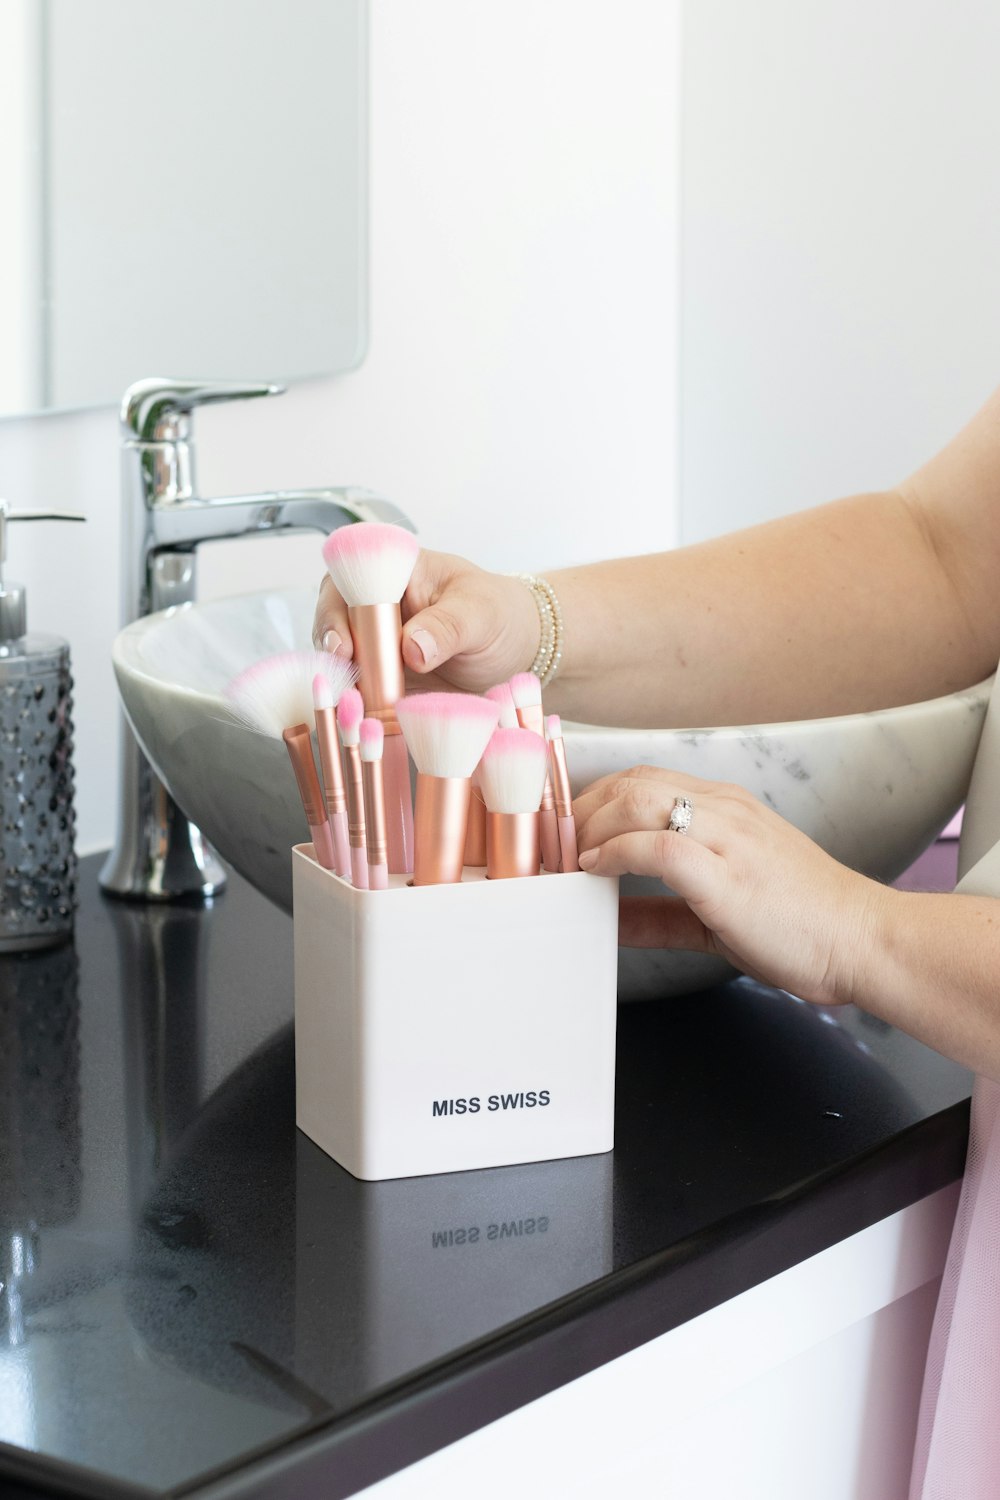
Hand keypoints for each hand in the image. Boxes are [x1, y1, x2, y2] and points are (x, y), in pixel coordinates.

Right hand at [313, 548, 539, 692]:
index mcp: (392, 571)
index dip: (334, 614)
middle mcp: (373, 605)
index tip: (342, 647)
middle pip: (332, 627)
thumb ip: (448, 625)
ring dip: (343, 686)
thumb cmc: (498, 614)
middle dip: (333, 658)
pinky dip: (358, 706)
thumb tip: (413, 647)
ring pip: (339, 663)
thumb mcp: (481, 614)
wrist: (514, 650)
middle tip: (348, 685)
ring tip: (357, 708)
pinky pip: (358, 691)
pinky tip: (366, 720)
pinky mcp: (380, 677)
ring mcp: (373, 643)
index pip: (345, 582)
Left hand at [574, 765, 887, 1005]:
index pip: (642, 780)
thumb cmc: (801, 927)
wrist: (864, 941)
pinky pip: (657, 844)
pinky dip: (616, 851)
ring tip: (564, 859)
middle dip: (577, 810)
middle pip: (631, 782)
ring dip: (588, 827)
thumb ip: (657, 912)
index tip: (558, 833)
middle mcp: (725, 810)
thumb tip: (604, 920)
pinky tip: (595, 870)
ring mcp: (727, 836)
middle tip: (547, 847)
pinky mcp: (728, 873)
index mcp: (726, 809)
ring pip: (638, 800)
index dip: (591, 800)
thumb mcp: (717, 913)